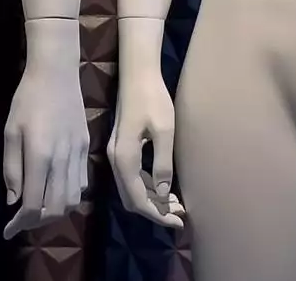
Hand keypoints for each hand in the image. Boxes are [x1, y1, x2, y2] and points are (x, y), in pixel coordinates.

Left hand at [1, 19, 89, 239]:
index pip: (33, 205)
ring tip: (39, 208)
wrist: (57, 73)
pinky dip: (69, 195)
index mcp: (40, 156)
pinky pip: (82, 182)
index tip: (8, 230)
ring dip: (55, 211)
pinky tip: (55, 189)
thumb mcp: (10, 131)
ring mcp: (78, 154)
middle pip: (56, 209)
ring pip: (72, 199)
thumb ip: (12, 168)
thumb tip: (14, 201)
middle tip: (22, 220)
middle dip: (38, 221)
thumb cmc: (27, 99)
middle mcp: (63, 159)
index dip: (20, 223)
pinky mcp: (87, 147)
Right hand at [109, 64, 184, 229]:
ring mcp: (116, 153)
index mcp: (125, 158)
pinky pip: (131, 177)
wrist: (137, 73)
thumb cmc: (153, 98)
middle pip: (131, 199)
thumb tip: (162, 193)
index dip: (158, 214)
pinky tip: (162, 186)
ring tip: (176, 204)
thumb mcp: (165, 131)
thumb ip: (162, 163)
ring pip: (130, 189)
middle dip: (154, 210)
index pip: (139, 199)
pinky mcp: (120, 147)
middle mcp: (115, 160)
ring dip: (151, 199)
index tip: (179, 221)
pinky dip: (146, 187)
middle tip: (180, 215)